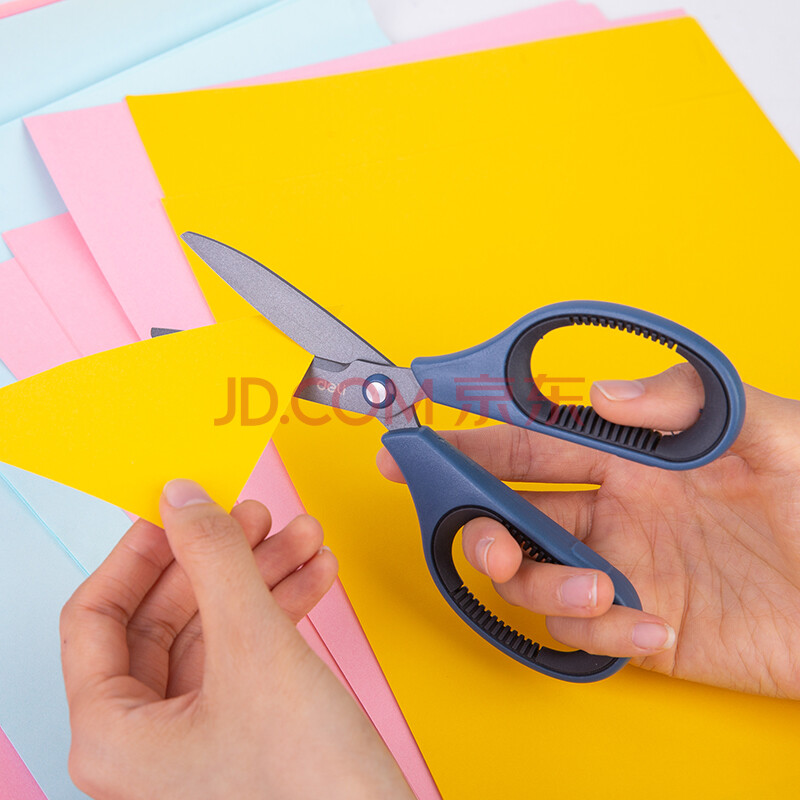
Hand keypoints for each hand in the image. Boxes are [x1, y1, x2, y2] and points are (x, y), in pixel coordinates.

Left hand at [61, 480, 413, 799]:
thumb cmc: (310, 789)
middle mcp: (147, 740)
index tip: (177, 512)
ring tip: (301, 538)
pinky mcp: (245, 731)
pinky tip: (312, 576)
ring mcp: (198, 737)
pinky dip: (280, 608)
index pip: (97, 616)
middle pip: (169, 616)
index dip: (141, 553)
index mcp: (114, 734)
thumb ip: (214, 560)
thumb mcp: (254, 647)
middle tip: (254, 517)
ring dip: (262, 575)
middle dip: (221, 559)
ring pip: (217, 628)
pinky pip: (249, 651)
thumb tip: (183, 500)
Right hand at [378, 365, 799, 697]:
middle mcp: (616, 514)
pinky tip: (652, 625)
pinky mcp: (644, 629)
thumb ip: (684, 398)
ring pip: (533, 579)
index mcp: (633, 461)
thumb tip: (602, 393)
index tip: (419, 444)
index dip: (472, 443)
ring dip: (540, 587)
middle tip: (481, 537)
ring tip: (595, 590)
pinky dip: (604, 636)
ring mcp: (625, 571)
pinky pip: (586, 638)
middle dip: (477, 524)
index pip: (531, 446)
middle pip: (511, 514)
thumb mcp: (767, 428)